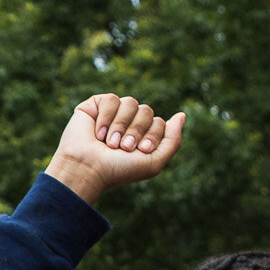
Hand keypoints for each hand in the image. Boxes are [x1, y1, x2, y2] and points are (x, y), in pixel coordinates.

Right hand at [44, 94, 183, 204]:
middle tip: (123, 148)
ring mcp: (111, 114)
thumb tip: (181, 115)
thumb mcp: (154, 162)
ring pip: (131, 103)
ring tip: (109, 143)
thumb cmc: (118, 170)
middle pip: (147, 110)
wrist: (88, 169)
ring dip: (121, 125)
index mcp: (141, 136)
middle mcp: (127, 123)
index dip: (152, 135)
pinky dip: (106, 117)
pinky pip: (112, 99)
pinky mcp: (94, 106)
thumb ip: (173, 140)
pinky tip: (97, 134)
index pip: (159, 122)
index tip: (140, 151)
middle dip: (136, 130)